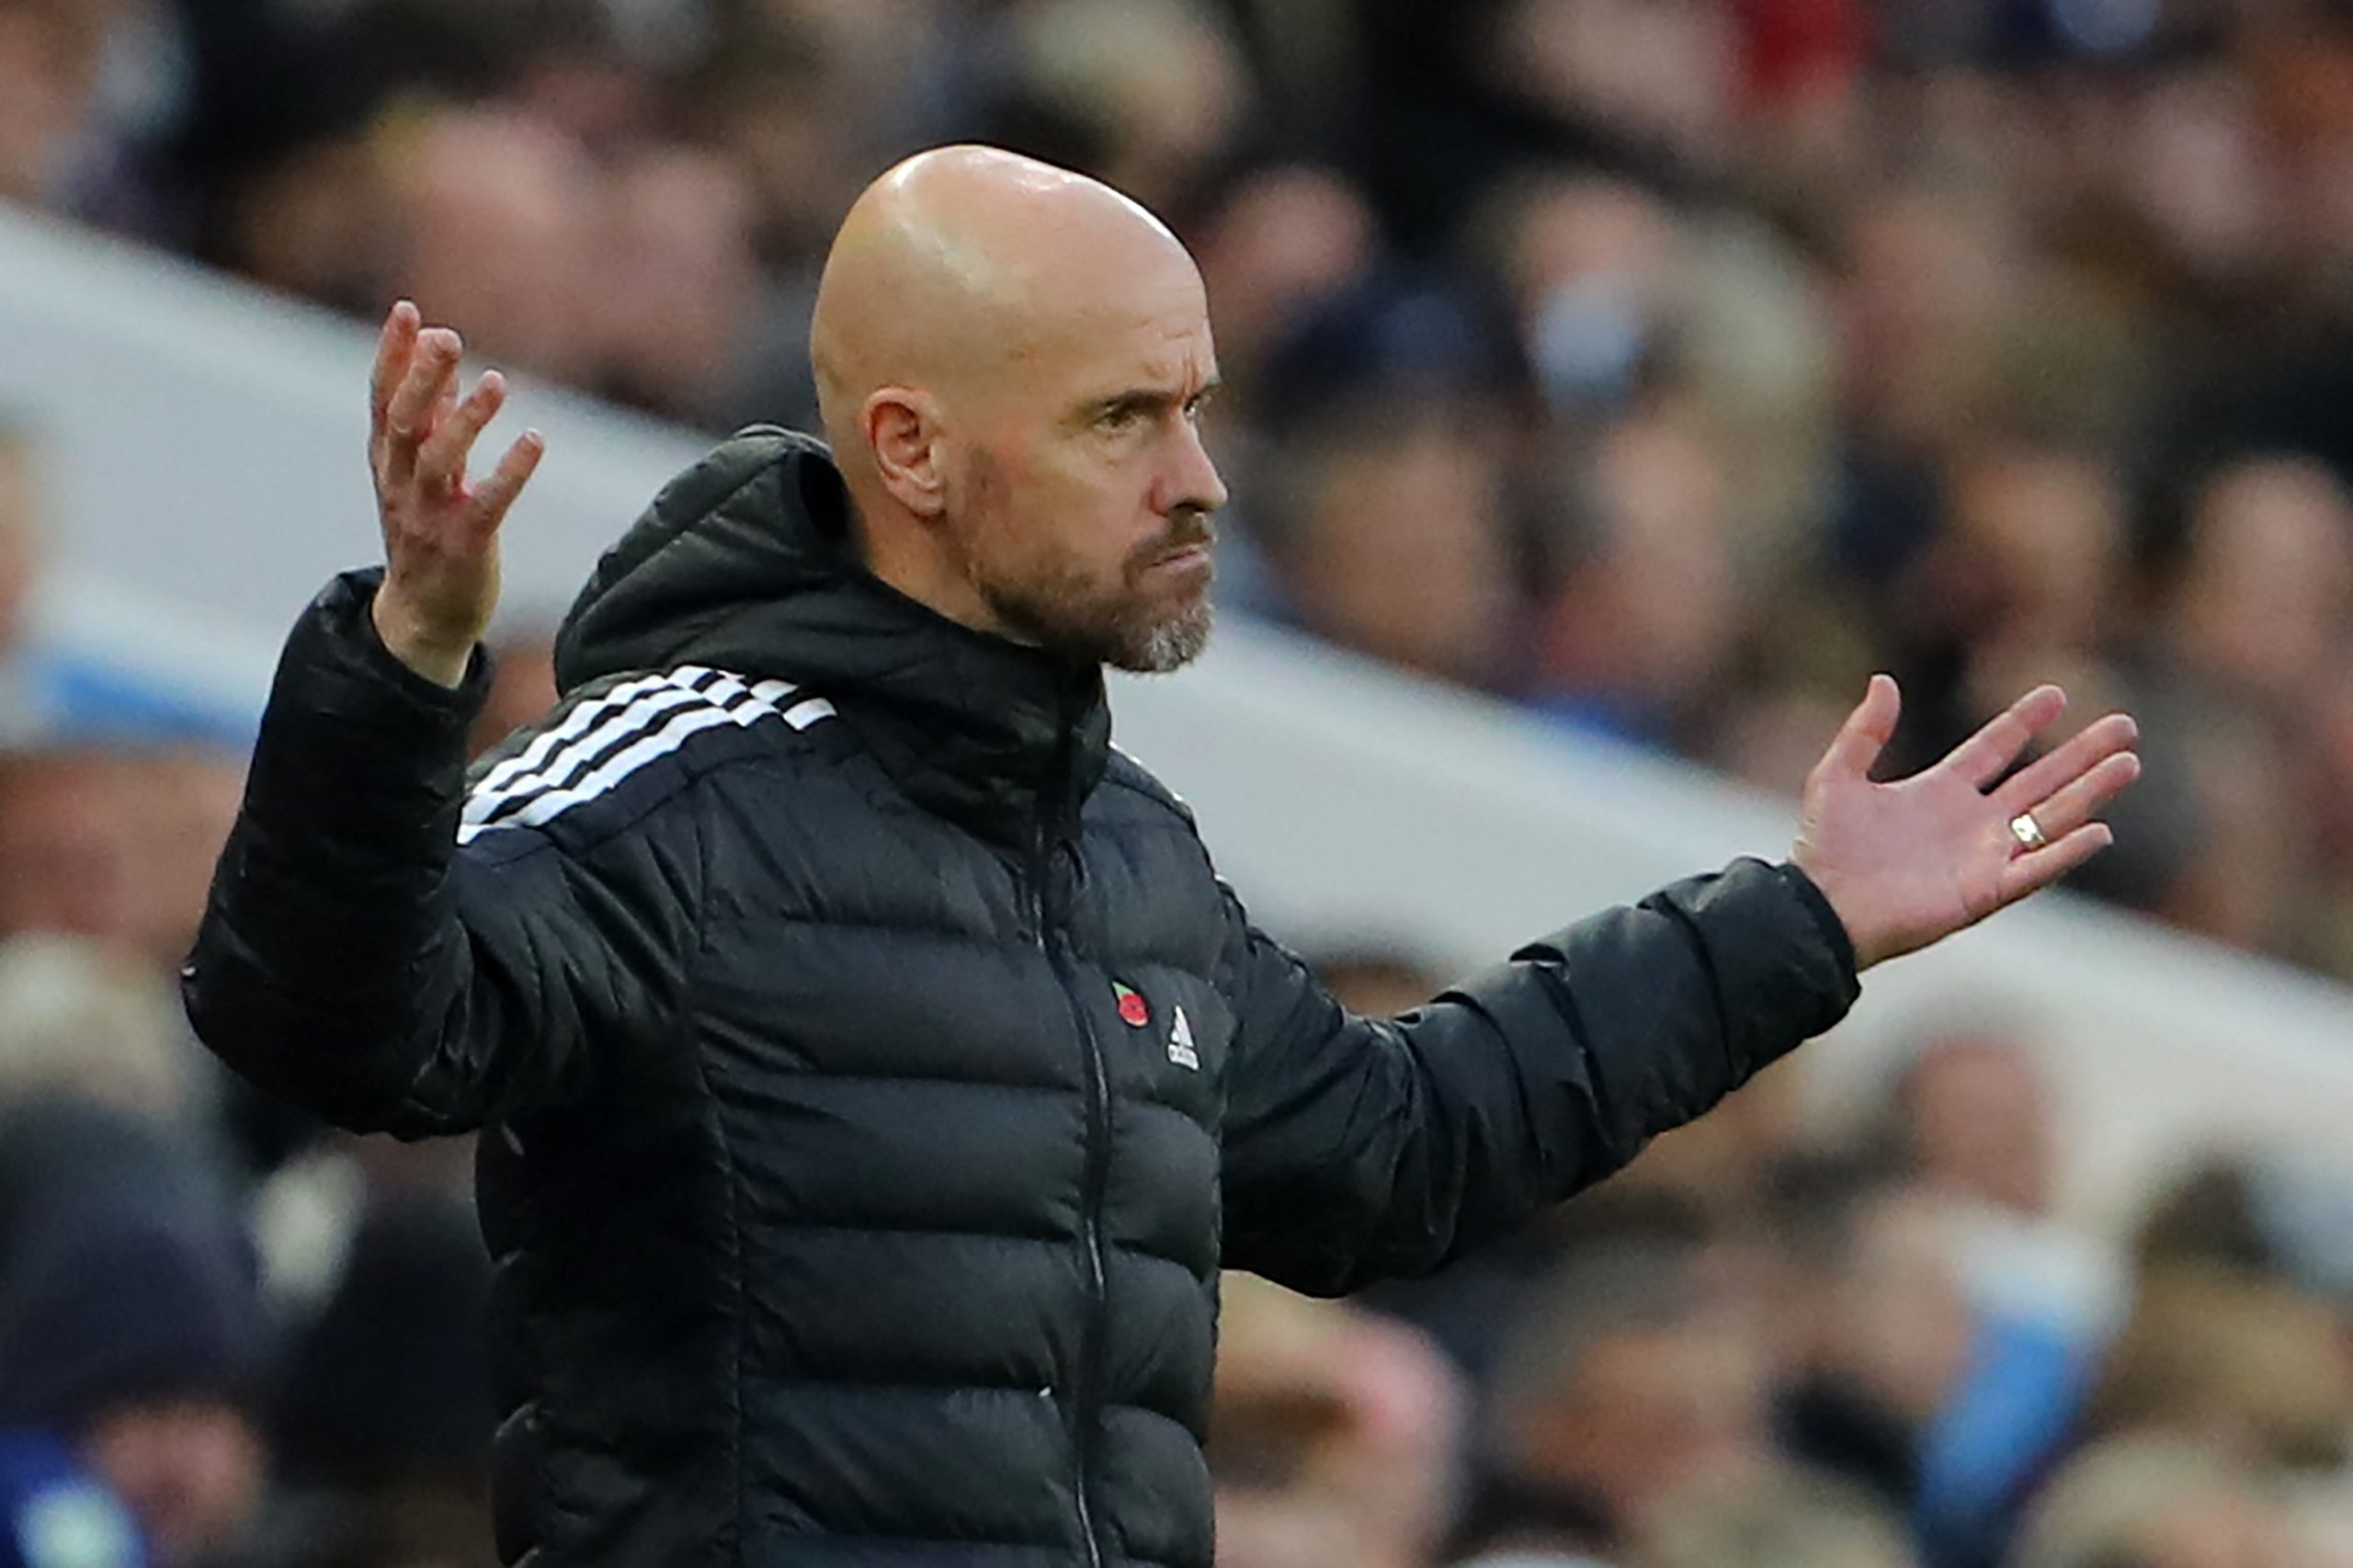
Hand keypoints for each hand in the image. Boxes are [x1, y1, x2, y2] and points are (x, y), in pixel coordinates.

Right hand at [366, 301, 544, 686]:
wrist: (424, 618)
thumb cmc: (426, 535)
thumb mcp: (420, 475)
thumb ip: (432, 422)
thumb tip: (440, 366)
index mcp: (388, 463)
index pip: (382, 400)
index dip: (391, 355)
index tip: (407, 309)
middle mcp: (401, 485)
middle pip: (404, 423)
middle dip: (421, 378)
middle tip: (446, 337)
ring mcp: (428, 516)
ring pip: (439, 460)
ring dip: (467, 419)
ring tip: (496, 382)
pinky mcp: (464, 545)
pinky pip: (487, 504)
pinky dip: (511, 471)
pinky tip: (536, 439)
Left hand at [1790, 677, 2139, 970]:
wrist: (1820, 907)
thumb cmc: (1825, 848)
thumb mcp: (1837, 777)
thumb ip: (1864, 732)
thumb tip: (1883, 681)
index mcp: (1939, 791)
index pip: (1993, 748)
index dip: (2023, 722)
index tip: (2057, 694)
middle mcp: (1970, 822)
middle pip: (2040, 780)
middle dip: (2081, 753)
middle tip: (2125, 726)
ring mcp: (1982, 857)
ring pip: (2050, 819)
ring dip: (2089, 793)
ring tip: (2128, 763)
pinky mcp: (1984, 893)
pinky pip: (2034, 870)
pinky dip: (2065, 853)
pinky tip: (2098, 830)